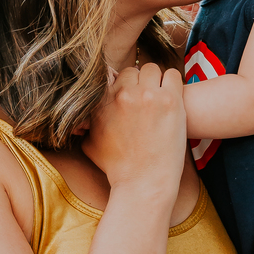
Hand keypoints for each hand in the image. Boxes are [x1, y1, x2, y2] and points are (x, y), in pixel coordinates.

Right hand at [81, 63, 186, 197]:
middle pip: (135, 70)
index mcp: (103, 101)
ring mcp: (148, 95)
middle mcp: (124, 94)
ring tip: (161, 99)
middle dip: (141, 82)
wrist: (143, 183)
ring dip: (157, 81)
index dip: (126, 86)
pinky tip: (173, 99)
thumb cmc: (118, 168)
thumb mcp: (90, 144)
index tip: (133, 97)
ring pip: (153, 69)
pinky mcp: (170, 100)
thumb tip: (80, 117)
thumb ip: (86, 123)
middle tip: (148, 99)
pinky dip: (174, 84)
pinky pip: (174, 75)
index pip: (117, 75)